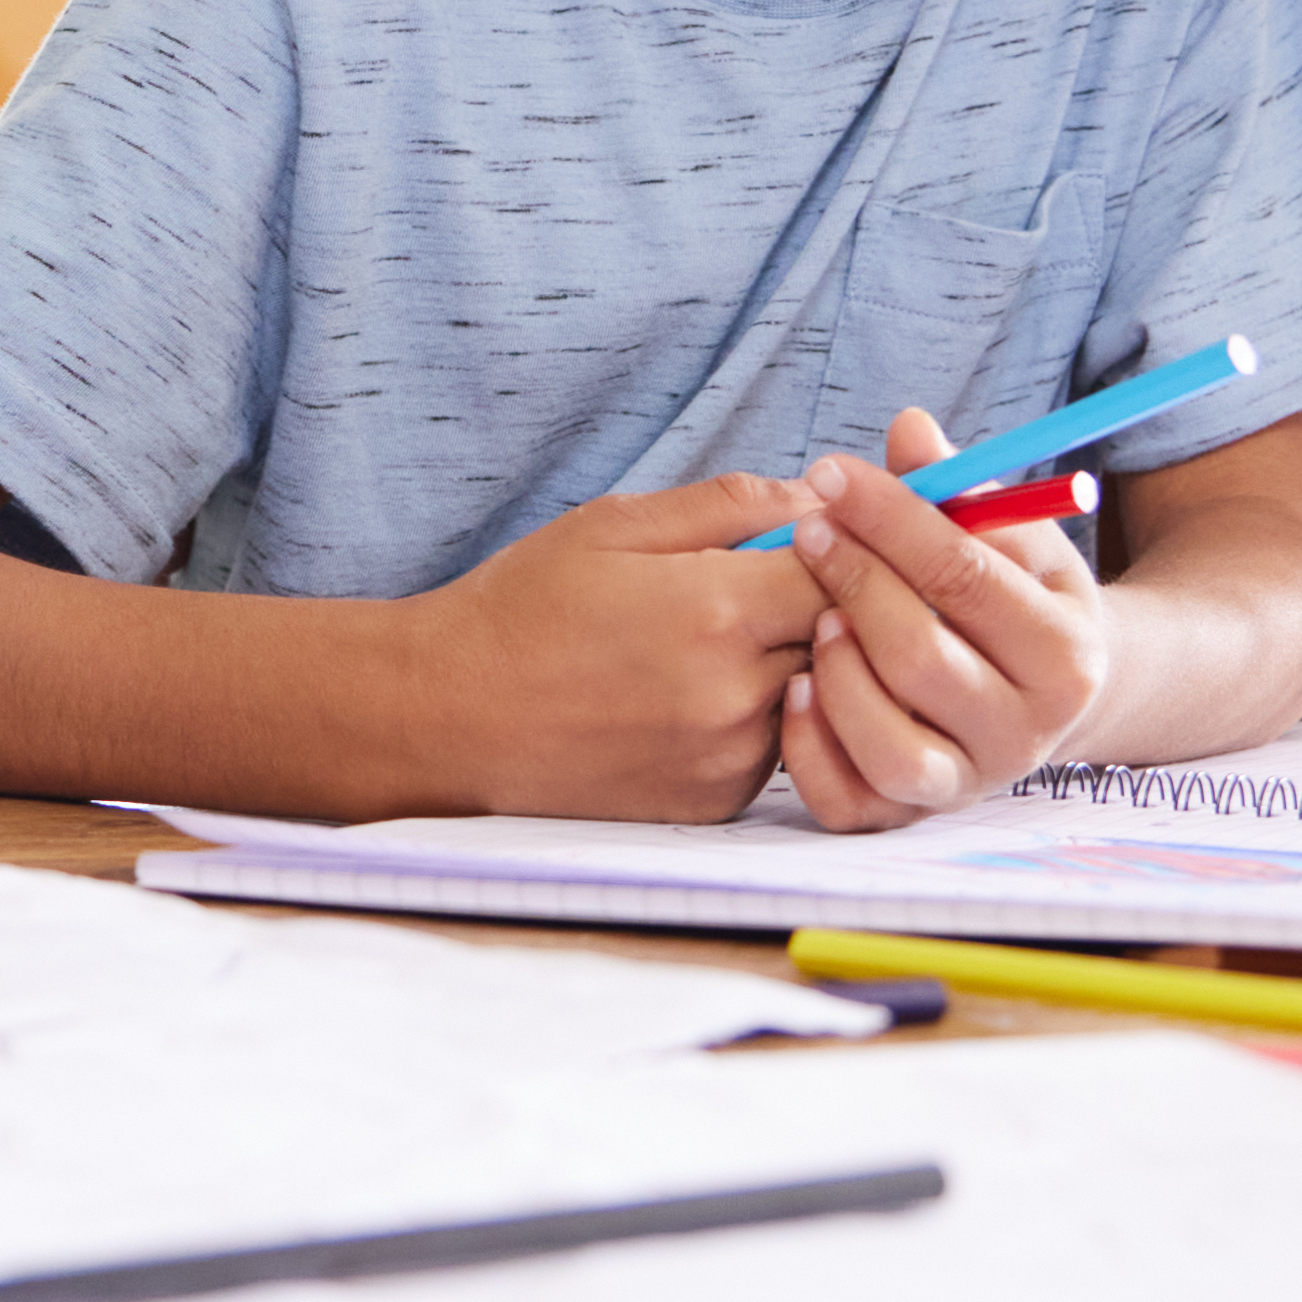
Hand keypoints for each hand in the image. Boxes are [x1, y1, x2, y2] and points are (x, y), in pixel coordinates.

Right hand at [393, 475, 836, 820]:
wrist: (450, 715)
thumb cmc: (523, 608)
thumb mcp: (616, 524)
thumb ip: (730, 506)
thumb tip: (820, 499)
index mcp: (718, 610)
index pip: (850, 571)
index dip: (851, 546)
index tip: (833, 535)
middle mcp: (737, 693)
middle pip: (848, 638)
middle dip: (834, 602)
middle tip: (792, 579)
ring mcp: (730, 757)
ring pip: (821, 695)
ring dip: (801, 661)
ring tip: (730, 635)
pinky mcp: (717, 802)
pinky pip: (779, 746)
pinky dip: (764, 715)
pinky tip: (701, 693)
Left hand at [774, 408, 1107, 828]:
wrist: (1049, 695)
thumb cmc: (1016, 596)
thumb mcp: (1011, 537)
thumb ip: (960, 488)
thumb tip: (909, 428)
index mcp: (1065, 655)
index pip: (966, 577)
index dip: (892, 520)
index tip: (834, 475)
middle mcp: (1027, 732)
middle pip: (921, 658)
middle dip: (855, 584)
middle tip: (809, 531)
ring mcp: (969, 783)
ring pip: (890, 746)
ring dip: (837, 674)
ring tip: (817, 617)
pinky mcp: (913, 817)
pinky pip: (851, 803)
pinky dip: (811, 751)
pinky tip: (796, 689)